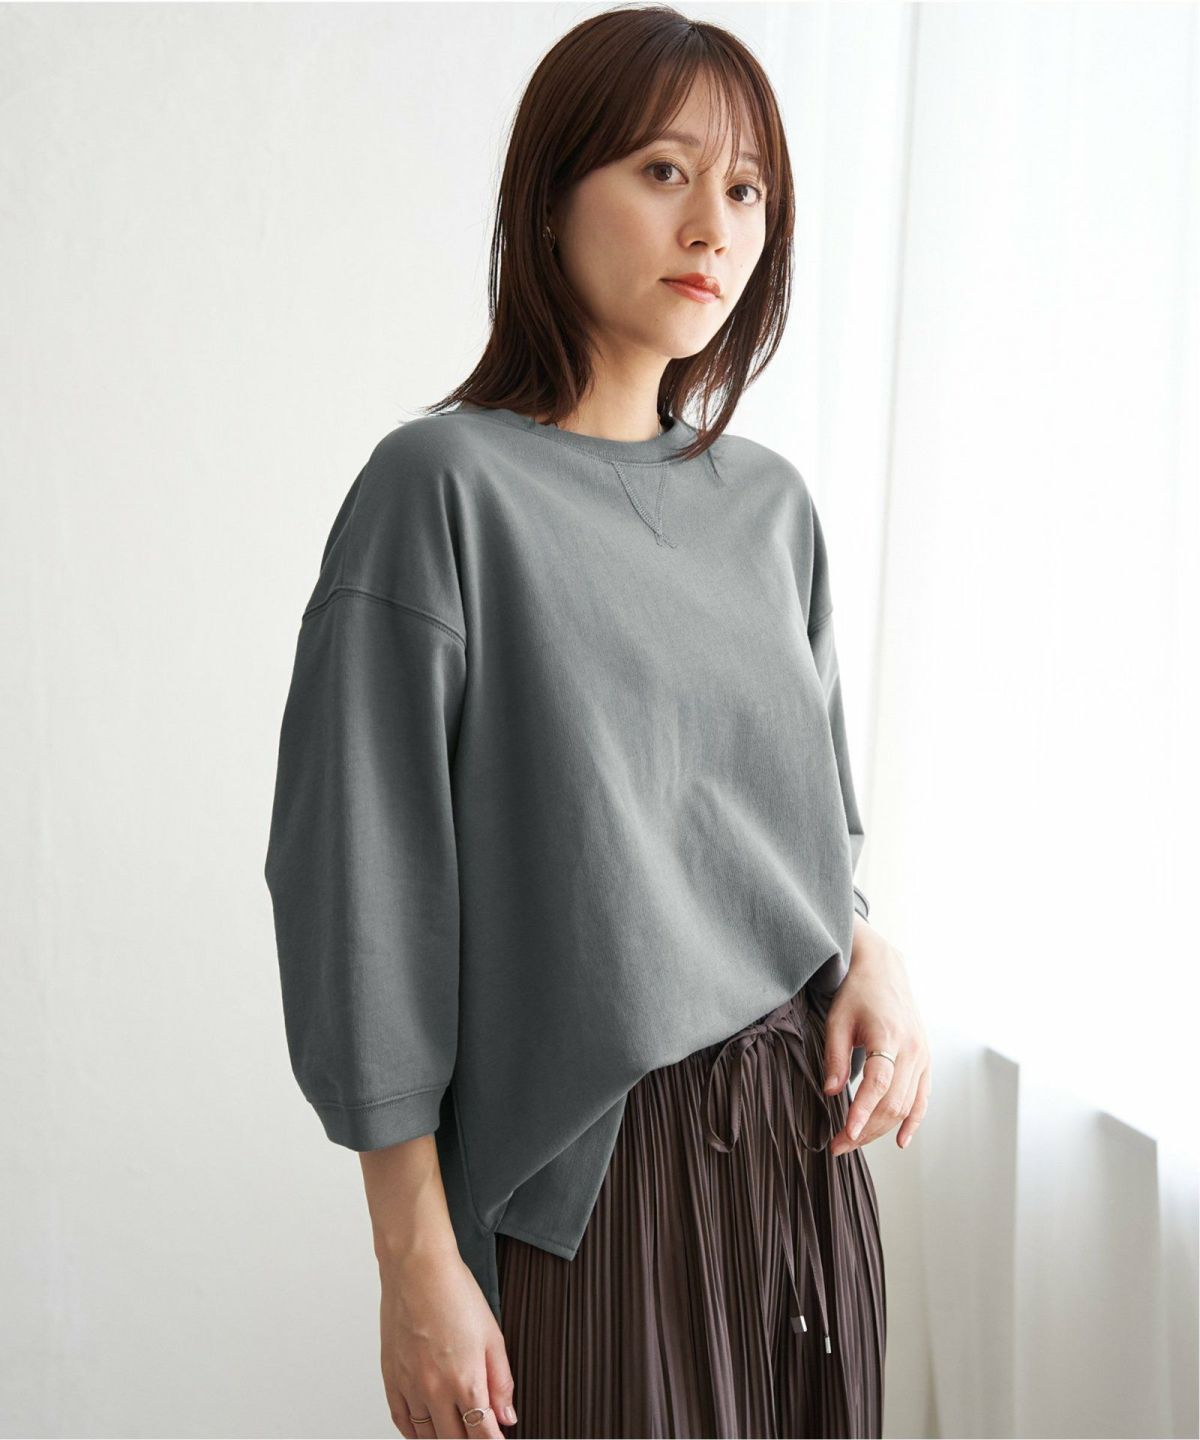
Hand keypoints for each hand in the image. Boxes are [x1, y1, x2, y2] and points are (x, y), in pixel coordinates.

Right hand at [379, 1242, 517, 1437]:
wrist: (417, 1269)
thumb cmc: (455, 1293)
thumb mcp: (492, 1335)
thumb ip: (501, 1381)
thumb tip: (507, 1416)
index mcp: (465, 1380)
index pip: (482, 1434)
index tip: (497, 1438)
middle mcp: (434, 1390)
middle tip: (480, 1431)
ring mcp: (409, 1386)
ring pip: (427, 1436)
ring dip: (444, 1438)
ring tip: (456, 1429)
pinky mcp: (390, 1379)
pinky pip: (401, 1421)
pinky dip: (415, 1433)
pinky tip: (426, 1430)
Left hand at [822, 919, 931, 1155]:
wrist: (884, 969)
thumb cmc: (856, 993)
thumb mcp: (837, 1020)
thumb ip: (834, 1056)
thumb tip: (830, 1093)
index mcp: (888, 1035)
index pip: (878, 1083)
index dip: (863, 1111)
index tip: (846, 1134)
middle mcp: (912, 1048)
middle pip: (893, 1101)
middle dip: (866, 1129)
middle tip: (837, 1146)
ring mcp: (923, 1055)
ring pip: (907, 1105)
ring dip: (882, 1129)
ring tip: (854, 1142)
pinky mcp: (926, 1060)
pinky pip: (923, 1098)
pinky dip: (913, 1122)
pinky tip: (899, 1141)